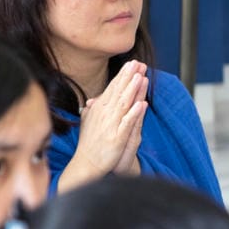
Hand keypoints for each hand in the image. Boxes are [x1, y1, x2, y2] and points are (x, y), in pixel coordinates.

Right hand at [71, 60, 148, 182]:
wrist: (86, 165)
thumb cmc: (89, 144)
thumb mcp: (90, 123)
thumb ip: (93, 111)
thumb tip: (93, 100)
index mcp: (100, 110)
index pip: (113, 89)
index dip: (123, 76)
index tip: (132, 63)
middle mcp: (104, 115)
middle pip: (118, 93)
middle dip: (128, 77)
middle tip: (138, 63)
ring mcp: (111, 126)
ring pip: (123, 105)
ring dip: (132, 90)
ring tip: (140, 77)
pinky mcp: (117, 138)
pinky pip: (127, 124)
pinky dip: (134, 114)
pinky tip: (143, 104)